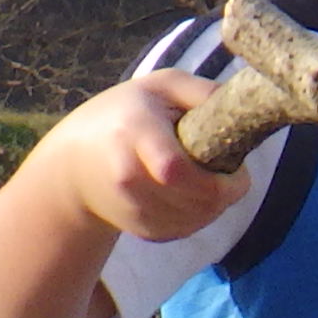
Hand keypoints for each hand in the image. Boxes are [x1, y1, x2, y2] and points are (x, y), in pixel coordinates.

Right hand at [51, 71, 236, 242]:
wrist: (73, 166)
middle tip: (226, 169)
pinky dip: (199, 216)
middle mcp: (129, 177)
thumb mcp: (159, 87)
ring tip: (205, 177)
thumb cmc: (125, 116)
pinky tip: (188, 193)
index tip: (235, 166)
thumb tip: (243, 107)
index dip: (218, 177)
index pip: (175, 169)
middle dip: (226, 189)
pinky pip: (187, 230)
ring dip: (216, 204)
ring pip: (198, 220)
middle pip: (199, 201)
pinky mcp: (141, 230)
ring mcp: (133, 208)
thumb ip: (201, 92)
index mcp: (135, 134)